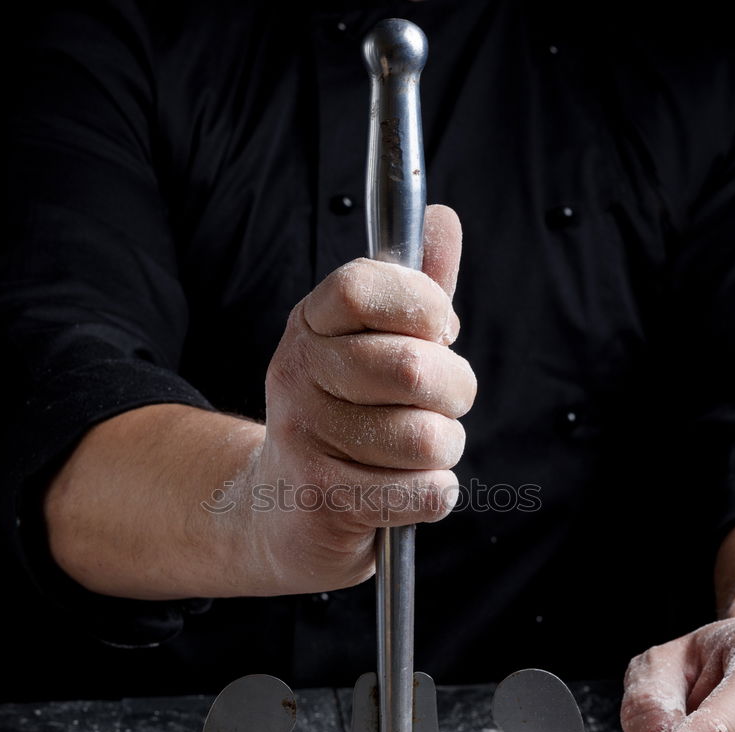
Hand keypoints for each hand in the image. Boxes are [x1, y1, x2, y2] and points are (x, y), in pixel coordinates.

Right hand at [247, 204, 475, 592]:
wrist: (279, 509)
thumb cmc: (345, 421)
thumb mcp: (373, 348)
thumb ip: (414, 292)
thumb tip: (442, 219)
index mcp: (312, 324)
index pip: (363, 287)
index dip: (422, 305)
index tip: (438, 331)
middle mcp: (298, 373)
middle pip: (411, 366)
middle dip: (454, 391)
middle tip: (441, 404)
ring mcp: (303, 436)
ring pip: (425, 437)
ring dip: (443, 450)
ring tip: (417, 453)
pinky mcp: (320, 498)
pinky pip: (421, 492)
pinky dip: (434, 494)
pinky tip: (407, 490)